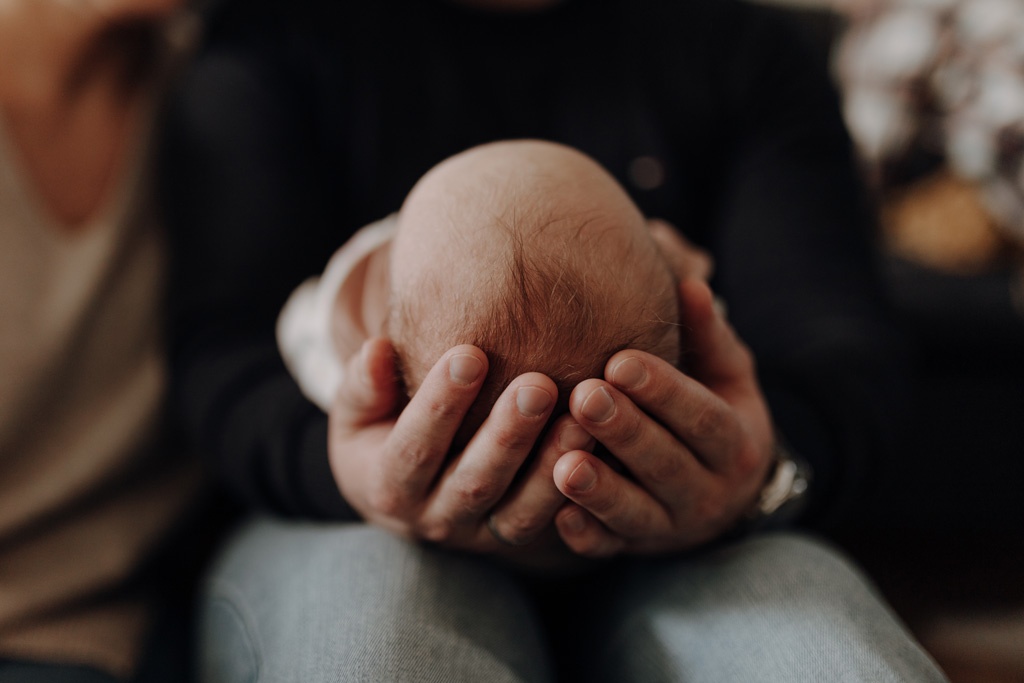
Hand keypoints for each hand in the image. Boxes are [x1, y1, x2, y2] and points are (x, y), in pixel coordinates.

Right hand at [328, 339, 588, 568]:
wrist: (404, 493)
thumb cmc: (380, 432)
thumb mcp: (357, 413)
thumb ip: (364, 385)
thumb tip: (376, 348)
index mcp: (388, 487)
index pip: (414, 448)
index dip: (440, 404)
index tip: (469, 353)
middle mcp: (435, 519)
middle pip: (475, 482)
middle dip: (508, 435)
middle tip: (539, 385)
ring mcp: (481, 533)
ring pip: (521, 509)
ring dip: (553, 463)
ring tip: (582, 415)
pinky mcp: (519, 536)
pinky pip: (554, 521)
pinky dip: (580, 488)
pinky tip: (603, 444)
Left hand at [552, 272, 774, 556]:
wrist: (722, 490)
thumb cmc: (712, 411)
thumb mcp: (724, 374)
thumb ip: (706, 334)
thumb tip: (690, 283)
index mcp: (736, 443)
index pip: (702, 418)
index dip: (664, 391)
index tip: (620, 361)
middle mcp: (710, 492)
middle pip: (668, 464)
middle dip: (626, 432)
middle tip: (583, 397)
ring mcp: (671, 527)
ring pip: (638, 513)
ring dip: (601, 492)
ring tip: (563, 466)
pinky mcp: (634, 548)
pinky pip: (610, 547)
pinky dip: (586, 535)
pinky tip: (557, 516)